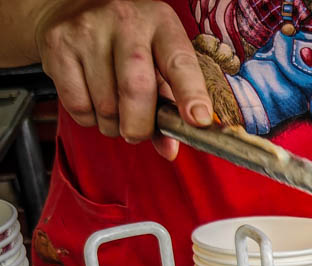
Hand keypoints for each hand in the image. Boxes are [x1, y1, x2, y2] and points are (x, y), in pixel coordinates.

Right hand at [36, 0, 212, 158]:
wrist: (72, 7)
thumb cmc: (129, 42)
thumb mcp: (158, 62)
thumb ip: (168, 105)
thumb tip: (169, 150)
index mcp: (161, 23)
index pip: (180, 63)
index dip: (191, 94)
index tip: (198, 120)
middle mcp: (125, 21)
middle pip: (136, 89)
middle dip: (140, 126)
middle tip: (138, 133)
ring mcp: (87, 30)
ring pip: (105, 105)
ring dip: (113, 125)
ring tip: (114, 110)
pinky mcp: (58, 44)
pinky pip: (78, 105)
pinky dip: (89, 119)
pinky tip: (93, 102)